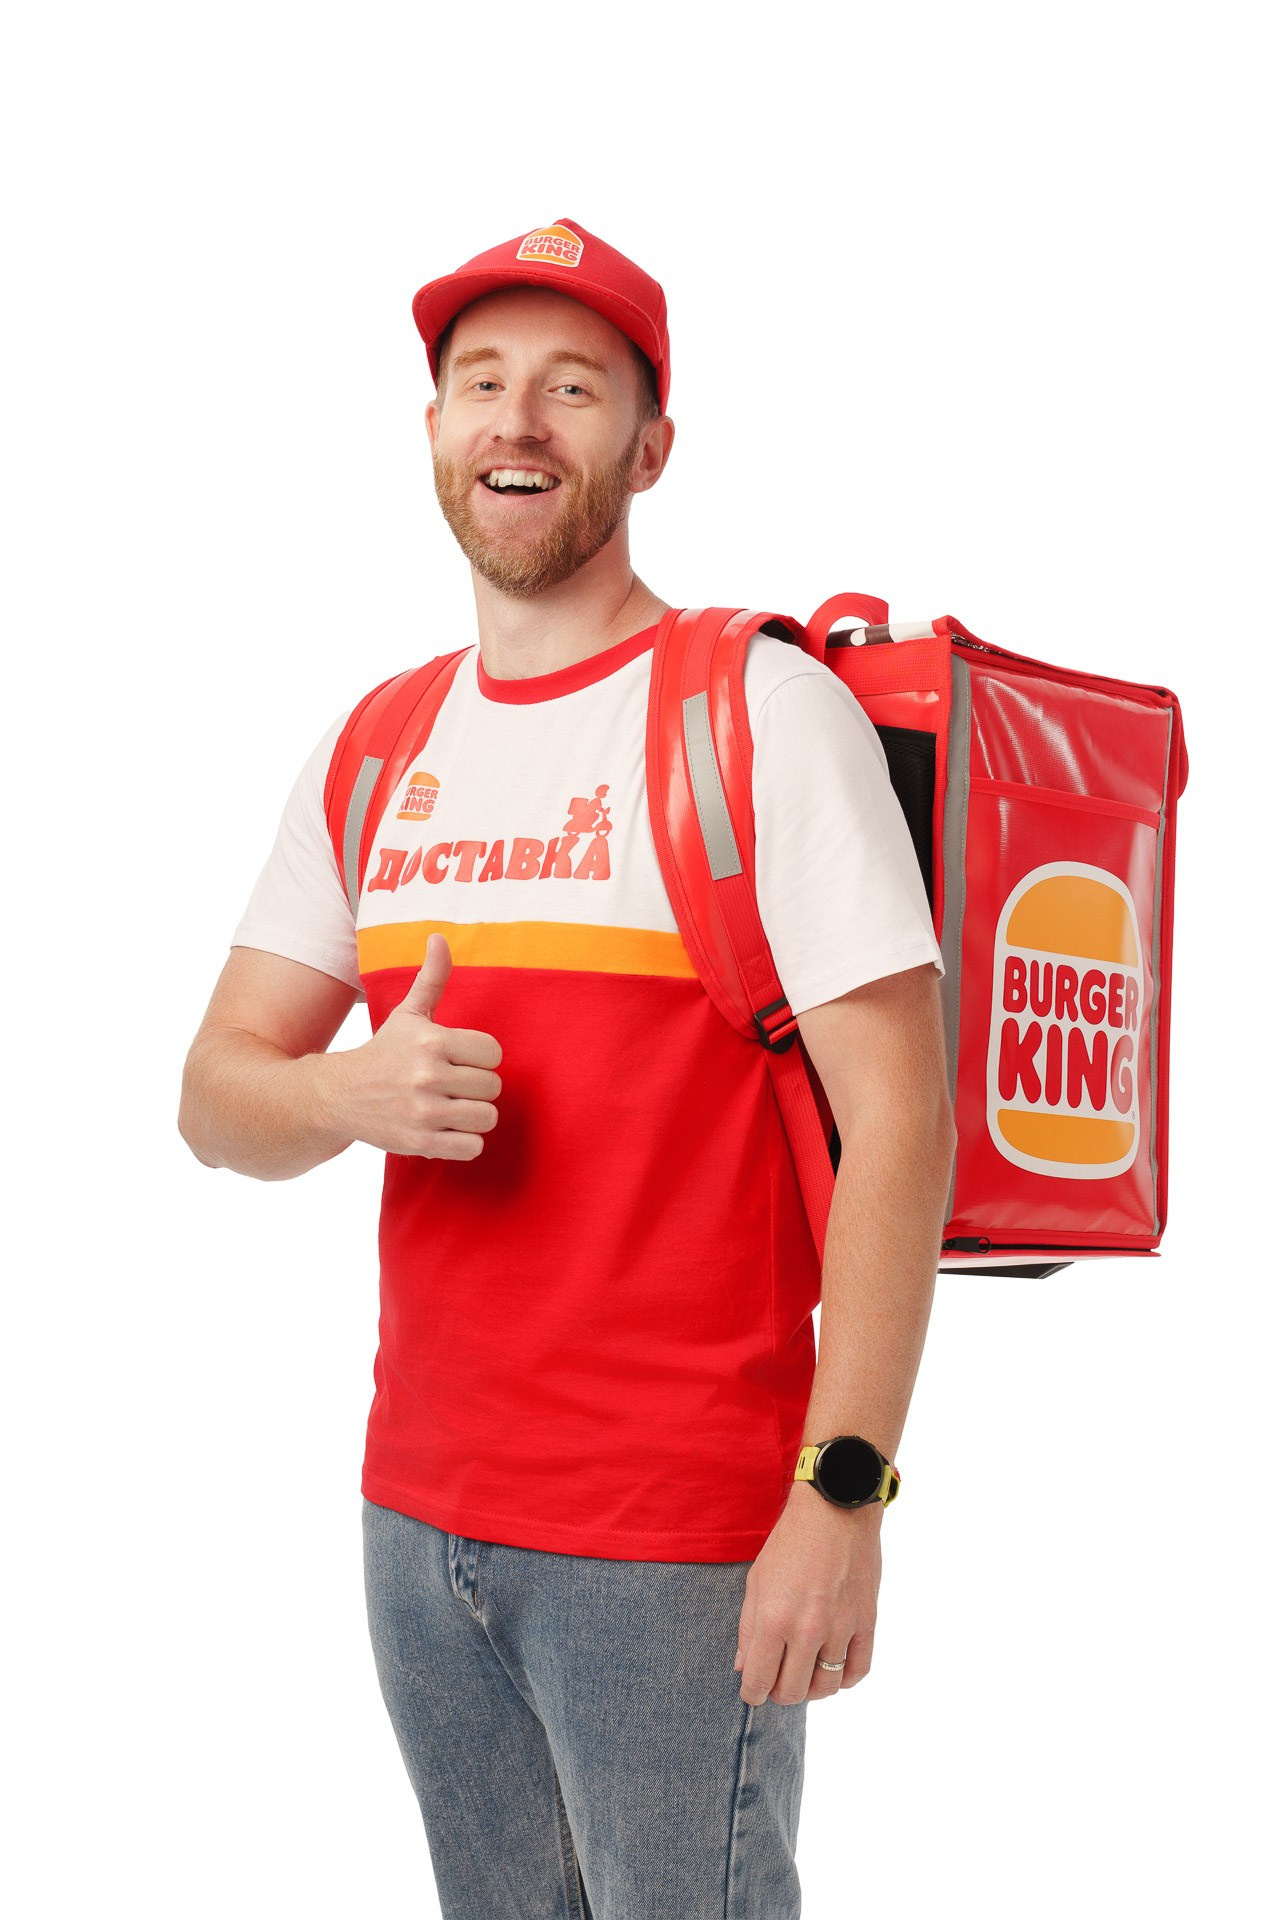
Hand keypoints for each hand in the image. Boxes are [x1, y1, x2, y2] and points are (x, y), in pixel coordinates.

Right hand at [325, 933, 502, 1158]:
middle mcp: (428, 1075)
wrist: (337, 1096)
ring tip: (451, 1108)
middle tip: (453, 1086)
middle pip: (492, 1087)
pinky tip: (445, 1129)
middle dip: (476, 1088)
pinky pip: (471, 1148)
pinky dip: (463, 1142)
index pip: (493, 1052)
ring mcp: (423, 1111)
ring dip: (473, 1116)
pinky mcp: (419, 1142)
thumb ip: (431, 978)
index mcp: (432, 1041)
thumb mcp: (408, 1014)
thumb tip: (439, 936)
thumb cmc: (383, 1053)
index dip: (480, 1058)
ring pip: (486, 1118)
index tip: (460, 1060)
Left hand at [733, 1485, 881, 1705]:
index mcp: (774, 1619)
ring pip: (826, 1688)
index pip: (758, 1681)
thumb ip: (748, 1628)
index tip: (752, 1691)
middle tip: (775, 1680)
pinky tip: (832, 1668)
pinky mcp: (866, 1623)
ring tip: (803, 1675)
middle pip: (792, 1692)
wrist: (836, 1511)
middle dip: (778, 1693)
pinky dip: (843, 1679)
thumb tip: (743, 1666)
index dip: (752, 1694)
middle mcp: (807, 1630)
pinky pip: (857, 1671)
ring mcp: (841, 1629)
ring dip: (810, 1689)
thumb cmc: (790, 1542)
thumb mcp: (757, 1580)